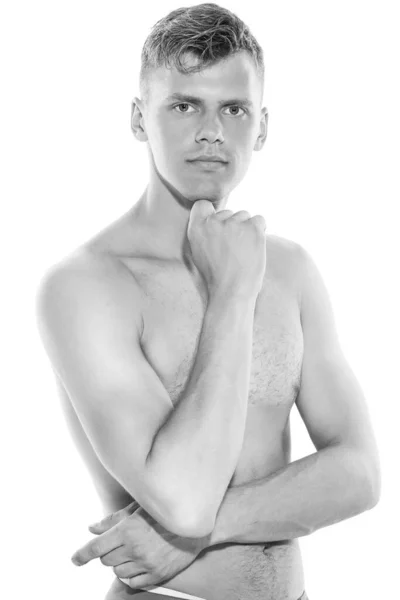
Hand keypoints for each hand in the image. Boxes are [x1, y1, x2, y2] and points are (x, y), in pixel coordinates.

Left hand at [70, 501, 209, 589]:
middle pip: (106, 560)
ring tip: (133, 550)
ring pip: (118, 572)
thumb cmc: (165, 513)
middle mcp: (135, 549)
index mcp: (128, 530)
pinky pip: (133, 582)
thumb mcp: (138, 509)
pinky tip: (139, 562)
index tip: (75, 559)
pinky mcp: (157, 576)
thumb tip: (92, 528)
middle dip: (108, 551)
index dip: (82, 554)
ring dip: (120, 563)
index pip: (96, 547)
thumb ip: (113, 520)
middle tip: (120, 541)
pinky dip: (131, 574)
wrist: (195, 526)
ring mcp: (146, 564)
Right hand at [187, 199, 266, 298]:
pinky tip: (254, 247)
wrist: (232, 291)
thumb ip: (204, 233)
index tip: (220, 227)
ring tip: (244, 251)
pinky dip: (260, 231)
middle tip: (234, 249)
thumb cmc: (217, 278)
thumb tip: (215, 220)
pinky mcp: (252, 227)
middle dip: (233, 226)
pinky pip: (259, 220)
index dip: (213, 214)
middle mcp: (213, 222)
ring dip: (247, 229)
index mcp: (196, 228)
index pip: (203, 205)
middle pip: (228, 213)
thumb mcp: (198, 253)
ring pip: (244, 216)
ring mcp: (233, 223)